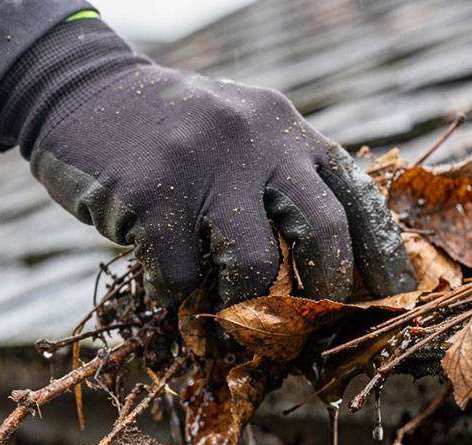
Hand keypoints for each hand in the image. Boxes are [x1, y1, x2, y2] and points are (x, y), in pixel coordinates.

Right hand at [0, 18, 413, 307]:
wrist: (80, 91)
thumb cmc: (170, 133)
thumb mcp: (241, 133)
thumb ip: (281, 181)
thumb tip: (327, 275)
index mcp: (287, 128)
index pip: (356, 197)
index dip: (382, 257)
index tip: (392, 301)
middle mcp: (257, 138)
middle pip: (322, 231)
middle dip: (324, 295)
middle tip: (306, 328)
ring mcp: (204, 162)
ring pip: (253, 264)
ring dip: (241, 311)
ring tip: (224, 326)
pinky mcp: (150, 192)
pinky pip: (181, 274)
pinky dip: (176, 298)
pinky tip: (166, 294)